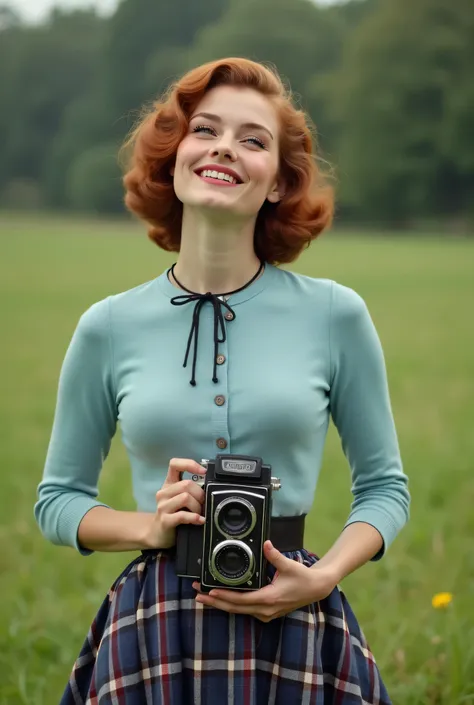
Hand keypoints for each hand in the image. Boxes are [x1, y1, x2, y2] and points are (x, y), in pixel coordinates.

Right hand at [144, 458, 206, 548]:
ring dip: (197, 506)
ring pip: (185, 497)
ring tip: (200, 513)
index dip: (190, 464)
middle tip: (203, 504)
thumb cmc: (174, 513)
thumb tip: (210, 485)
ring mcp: (162, 506)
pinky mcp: (164, 520)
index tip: (203, 472)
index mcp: (169, 483)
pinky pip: (182, 515)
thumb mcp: (181, 498)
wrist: (158, 533)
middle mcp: (164, 492)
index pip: (174, 464)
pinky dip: (194, 517)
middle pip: (186, 484)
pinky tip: (199, 520)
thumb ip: (191, 489)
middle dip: (200, 494)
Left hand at [193, 540, 336, 621]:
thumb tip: (265, 543)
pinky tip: (222, 600)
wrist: (316, 589)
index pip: (241, 600)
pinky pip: (245, 610)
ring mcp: (265, 613)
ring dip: (221, 604)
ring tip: (204, 597)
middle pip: (235, 608)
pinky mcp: (266, 612)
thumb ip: (274, 555)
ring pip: (238, 611)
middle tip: (197, 594)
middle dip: (215, 602)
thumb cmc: (303, 577)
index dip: (224, 597)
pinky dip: (232, 605)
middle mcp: (265, 609)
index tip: (210, 592)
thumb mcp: (289, 565)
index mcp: (269, 598)